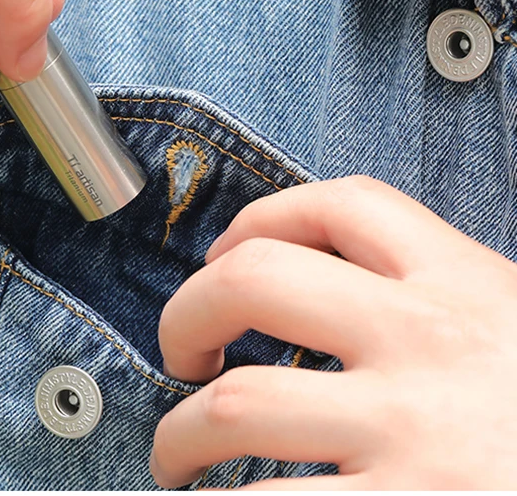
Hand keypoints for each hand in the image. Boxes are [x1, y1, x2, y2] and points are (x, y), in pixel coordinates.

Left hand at [151, 176, 516, 488]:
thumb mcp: (514, 337)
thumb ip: (439, 312)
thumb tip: (331, 303)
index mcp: (464, 289)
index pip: (340, 205)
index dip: (259, 219)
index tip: (223, 255)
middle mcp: (428, 346)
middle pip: (253, 281)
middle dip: (185, 314)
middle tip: (182, 355)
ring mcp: (410, 434)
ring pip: (237, 407)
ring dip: (181, 435)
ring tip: (179, 457)